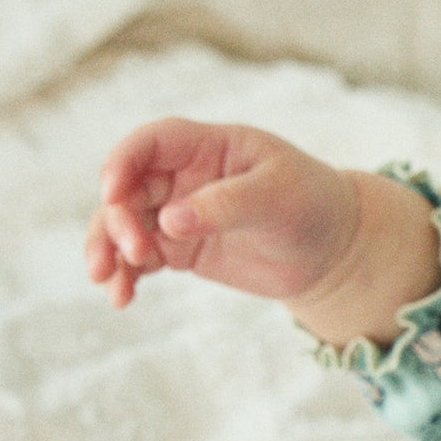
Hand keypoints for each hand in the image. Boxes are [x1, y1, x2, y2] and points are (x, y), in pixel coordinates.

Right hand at [86, 119, 361, 309]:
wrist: (332, 250)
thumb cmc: (312, 204)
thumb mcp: (277, 196)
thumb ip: (226, 204)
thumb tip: (170, 220)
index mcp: (208, 146)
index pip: (152, 142)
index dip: (124, 160)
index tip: (111, 191)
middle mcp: (184, 175)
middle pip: (129, 187)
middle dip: (118, 218)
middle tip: (134, 252)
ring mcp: (177, 211)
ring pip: (124, 224)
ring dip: (108, 249)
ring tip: (107, 280)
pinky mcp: (178, 248)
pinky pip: (139, 258)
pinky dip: (125, 275)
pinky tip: (121, 298)